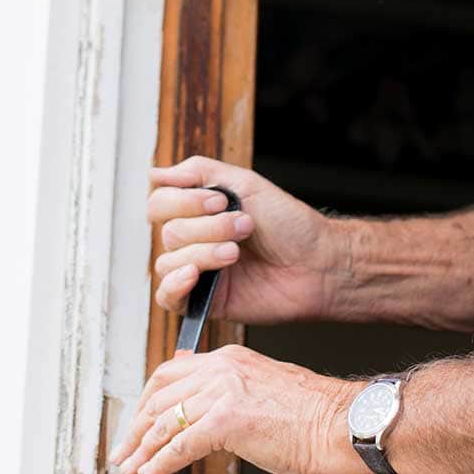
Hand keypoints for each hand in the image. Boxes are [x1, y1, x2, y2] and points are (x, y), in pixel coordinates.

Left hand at [108, 343, 366, 473]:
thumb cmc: (314, 418)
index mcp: (229, 359)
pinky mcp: (227, 421)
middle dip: (137, 426)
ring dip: (142, 448)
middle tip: (124, 450)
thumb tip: (201, 407)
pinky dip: (160, 461)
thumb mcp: (263, 389)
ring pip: (166, 421)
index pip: (172, 374)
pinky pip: (180, 444)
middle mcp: (221, 369)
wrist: (344, 425)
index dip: (148, 402)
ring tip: (130, 467)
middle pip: (160, 395)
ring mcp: (222, 393)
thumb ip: (230, 391)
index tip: (139, 423)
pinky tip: (151, 473)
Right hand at [149, 156, 346, 324]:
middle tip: (244, 227)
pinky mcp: (204, 301)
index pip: (160, 203)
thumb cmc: (289, 225)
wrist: (318, 263)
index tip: (220, 200)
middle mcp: (194, 241)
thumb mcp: (245, 183)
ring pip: (168, 261)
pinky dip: (175, 284)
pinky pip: (167, 297)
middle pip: (168, 232)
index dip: (184, 201)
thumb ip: (198, 172)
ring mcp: (198, 272)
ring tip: (237, 252)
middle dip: (207, 227)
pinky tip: (196, 276)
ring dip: (203, 252)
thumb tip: (155, 172)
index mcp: (199, 213)